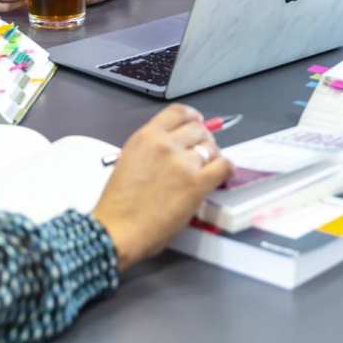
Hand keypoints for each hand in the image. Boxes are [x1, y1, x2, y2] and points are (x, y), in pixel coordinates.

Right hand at [91, 104, 231, 270]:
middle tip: (203, 152)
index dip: (192, 117)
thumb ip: (152, 148)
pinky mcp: (197, 183)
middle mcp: (166, 143)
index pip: (178, 112)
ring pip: (211, 148)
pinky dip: (226, 169)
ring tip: (210, 167)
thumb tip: (175, 148)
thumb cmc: (118, 202)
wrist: (117, 229)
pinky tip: (223, 174)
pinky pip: (223, 166)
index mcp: (147, 136)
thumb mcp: (129, 160)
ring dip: (213, 156)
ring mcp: (183, 162)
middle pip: (198, 129)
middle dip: (203, 139)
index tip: (197, 122)